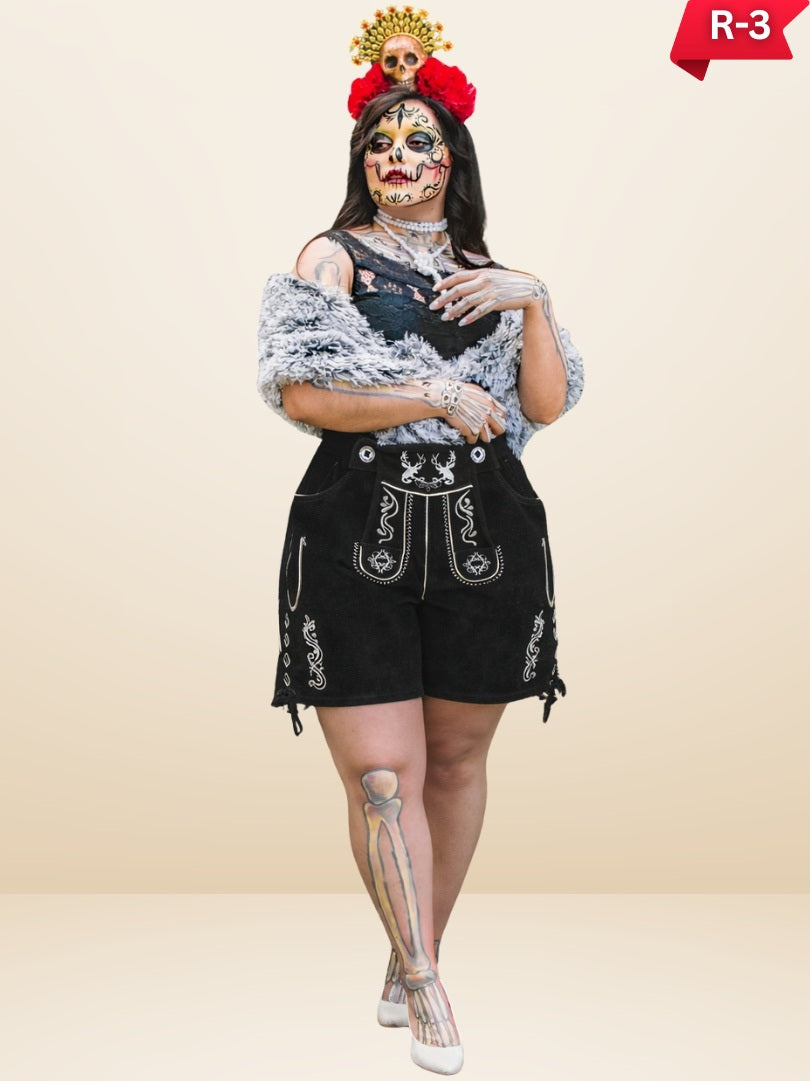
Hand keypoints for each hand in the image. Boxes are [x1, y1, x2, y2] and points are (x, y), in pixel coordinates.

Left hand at [429, 268, 545, 326]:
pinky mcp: (497, 301)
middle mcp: (484, 280)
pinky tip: (461, 323)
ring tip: (445, 318)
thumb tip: (464, 283)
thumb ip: (479, 278)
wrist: (530, 288)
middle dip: (444, 299)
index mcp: (481, 272)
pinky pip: (480, 311)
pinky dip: (470, 317)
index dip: (445, 282)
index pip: (458, 276)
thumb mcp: (493, 276)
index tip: (435, 289)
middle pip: (459, 290)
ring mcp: (490, 291)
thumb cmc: (509, 283)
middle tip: (433, 307)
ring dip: (454, 310)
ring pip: (467, 302)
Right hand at [443, 382, 506, 444]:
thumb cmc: (459, 392)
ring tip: (476, 433)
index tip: (496, 422)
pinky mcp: (470, 430)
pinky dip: (470, 438)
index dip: (500, 419)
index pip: (503, 416)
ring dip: (482, 436)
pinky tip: (467, 435)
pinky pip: (473, 440)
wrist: (447, 397)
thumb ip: (486, 399)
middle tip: (489, 431)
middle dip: (495, 431)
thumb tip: (490, 404)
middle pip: (500, 429)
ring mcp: (479, 424)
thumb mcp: (478, 391)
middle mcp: (487, 415)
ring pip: (487, 437)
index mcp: (490, 404)